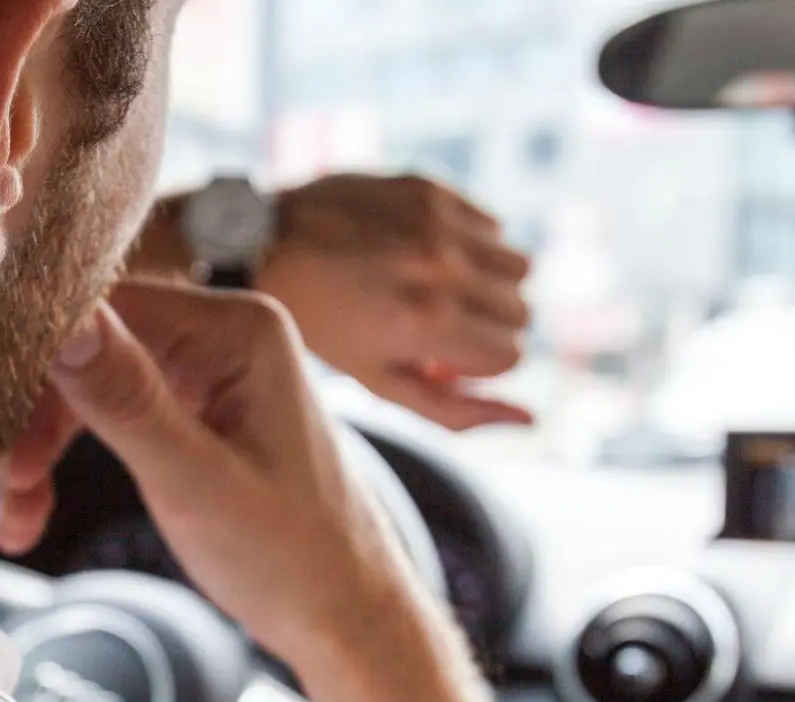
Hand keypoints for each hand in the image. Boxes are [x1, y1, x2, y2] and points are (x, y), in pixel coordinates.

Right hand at [0, 281, 506, 701]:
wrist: (347, 617)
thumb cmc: (293, 558)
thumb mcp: (194, 481)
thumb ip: (125, 399)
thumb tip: (61, 322)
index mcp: (239, 328)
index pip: (103, 307)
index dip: (39, 364)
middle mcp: (226, 331)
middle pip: (88, 344)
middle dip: (37, 419)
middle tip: (13, 490)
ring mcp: (212, 367)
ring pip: (89, 381)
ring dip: (45, 446)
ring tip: (20, 519)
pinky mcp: (200, 405)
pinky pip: (113, 409)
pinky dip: (72, 457)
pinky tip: (37, 510)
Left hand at [262, 173, 534, 430]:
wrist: (262, 244)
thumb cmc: (322, 325)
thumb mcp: (381, 382)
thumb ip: (458, 410)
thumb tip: (531, 420)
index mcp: (426, 324)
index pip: (512, 356)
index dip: (479, 365)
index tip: (445, 359)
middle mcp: (441, 269)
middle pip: (520, 313)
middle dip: (487, 328)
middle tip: (441, 325)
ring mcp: (439, 223)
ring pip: (518, 267)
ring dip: (488, 284)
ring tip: (441, 288)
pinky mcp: (432, 188)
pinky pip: (493, 225)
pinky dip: (472, 244)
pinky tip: (426, 251)